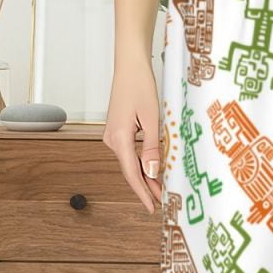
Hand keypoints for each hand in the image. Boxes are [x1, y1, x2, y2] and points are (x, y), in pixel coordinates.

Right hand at [104, 59, 161, 213]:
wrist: (130, 65)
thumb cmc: (140, 85)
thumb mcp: (151, 118)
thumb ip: (151, 148)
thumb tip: (152, 173)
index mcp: (119, 138)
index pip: (132, 174)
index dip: (142, 193)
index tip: (152, 207)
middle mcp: (111, 139)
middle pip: (129, 170)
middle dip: (145, 187)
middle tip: (161, 201)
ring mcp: (112, 134)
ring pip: (129, 161)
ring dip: (144, 175)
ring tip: (160, 188)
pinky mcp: (117, 129)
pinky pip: (129, 151)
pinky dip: (140, 162)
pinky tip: (151, 168)